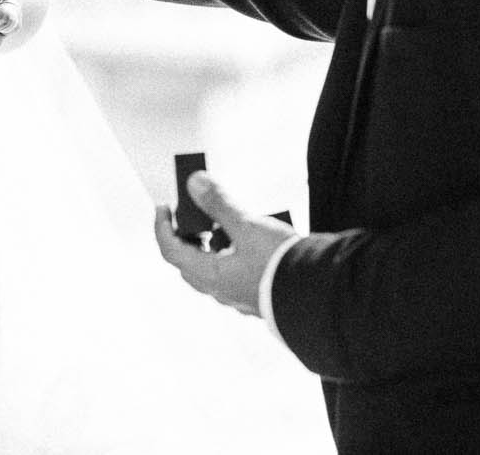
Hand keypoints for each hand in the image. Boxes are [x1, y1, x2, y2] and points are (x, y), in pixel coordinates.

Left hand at [152, 170, 294, 317]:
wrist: (317, 294)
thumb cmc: (279, 263)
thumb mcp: (247, 226)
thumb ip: (220, 204)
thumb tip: (194, 183)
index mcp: (211, 276)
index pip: (171, 251)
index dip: (162, 227)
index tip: (162, 207)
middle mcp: (221, 291)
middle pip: (189, 264)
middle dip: (185, 239)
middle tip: (188, 217)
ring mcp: (239, 297)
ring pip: (213, 271)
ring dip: (210, 247)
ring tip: (221, 224)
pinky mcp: (257, 297)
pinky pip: (233, 276)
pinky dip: (230, 256)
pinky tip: (246, 244)